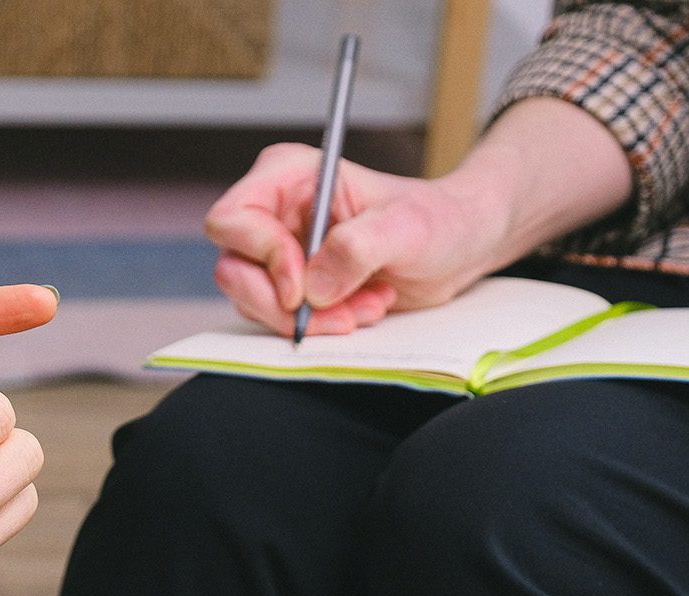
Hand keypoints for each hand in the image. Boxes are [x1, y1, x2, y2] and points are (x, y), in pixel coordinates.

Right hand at [205, 143, 501, 336]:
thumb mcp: (405, 228)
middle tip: (340, 314)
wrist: (456, 246)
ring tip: (365, 305)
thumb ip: (358, 247)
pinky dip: (320, 326)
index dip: (262, 258)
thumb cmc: (435, 220)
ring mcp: (277, 251)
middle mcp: (273, 211)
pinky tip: (361, 309)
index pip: (232, 220)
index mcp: (288, 175)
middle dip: (284, 305)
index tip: (304, 287)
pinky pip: (278, 318)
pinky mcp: (291, 285)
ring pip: (253, 301)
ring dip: (310, 319)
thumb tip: (313, 286)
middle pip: (233, 269)